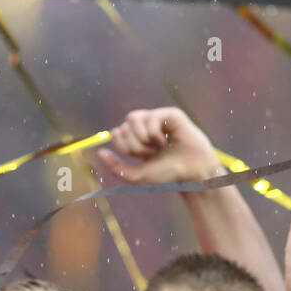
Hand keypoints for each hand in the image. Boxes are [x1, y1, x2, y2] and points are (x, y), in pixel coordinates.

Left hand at [97, 107, 221, 184]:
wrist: (190, 174)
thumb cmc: (166, 174)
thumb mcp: (136, 175)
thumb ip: (116, 167)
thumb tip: (100, 152)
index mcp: (137, 137)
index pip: (117, 133)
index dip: (124, 147)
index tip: (140, 157)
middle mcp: (147, 125)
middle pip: (124, 126)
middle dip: (134, 145)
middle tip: (151, 153)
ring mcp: (159, 118)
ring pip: (133, 119)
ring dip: (143, 139)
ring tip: (158, 147)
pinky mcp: (171, 114)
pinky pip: (151, 117)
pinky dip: (155, 133)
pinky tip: (165, 141)